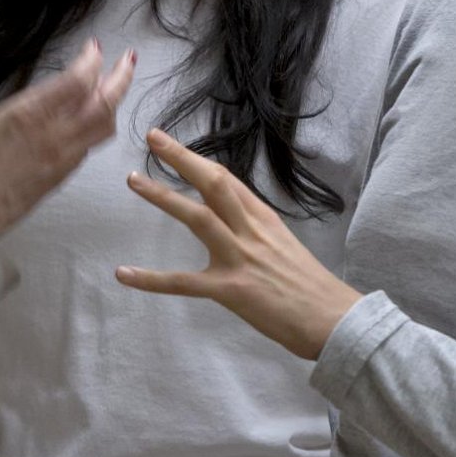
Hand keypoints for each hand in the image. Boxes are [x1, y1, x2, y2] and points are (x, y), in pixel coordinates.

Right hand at [0, 26, 134, 233]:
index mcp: (31, 116)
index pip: (78, 80)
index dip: (92, 60)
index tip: (95, 46)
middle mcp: (55, 137)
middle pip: (104, 104)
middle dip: (121, 78)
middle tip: (130, 59)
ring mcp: (61, 161)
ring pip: (103, 129)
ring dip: (113, 104)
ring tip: (115, 88)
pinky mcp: (58, 180)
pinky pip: (89, 149)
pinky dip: (98, 128)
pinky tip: (89, 123)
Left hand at [115, 128, 360, 359]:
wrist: (332, 318)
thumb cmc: (310, 286)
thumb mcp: (285, 245)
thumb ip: (256, 230)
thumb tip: (234, 219)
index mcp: (264, 219)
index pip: (229, 181)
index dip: (199, 161)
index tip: (174, 146)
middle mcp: (250, 231)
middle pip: (213, 184)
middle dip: (182, 159)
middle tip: (154, 138)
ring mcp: (239, 257)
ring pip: (197, 217)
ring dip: (163, 197)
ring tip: (134, 181)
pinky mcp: (230, 289)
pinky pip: (183, 282)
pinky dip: (151, 279)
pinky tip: (124, 274)